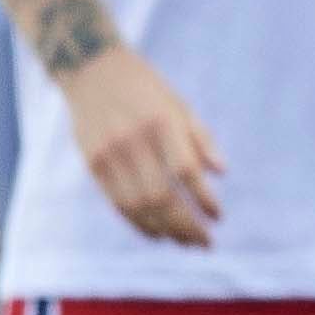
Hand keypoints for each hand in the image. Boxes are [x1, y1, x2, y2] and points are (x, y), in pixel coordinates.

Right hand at [61, 46, 223, 246]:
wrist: (92, 71)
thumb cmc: (146, 90)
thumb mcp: (180, 105)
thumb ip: (201, 139)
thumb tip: (222, 173)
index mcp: (162, 123)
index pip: (185, 171)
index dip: (203, 199)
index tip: (218, 218)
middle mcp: (134, 141)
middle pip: (161, 196)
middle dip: (186, 225)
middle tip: (205, 243)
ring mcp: (109, 154)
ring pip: (137, 205)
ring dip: (164, 230)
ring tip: (185, 242)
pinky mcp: (92, 163)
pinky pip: (117, 202)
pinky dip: (138, 222)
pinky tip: (157, 233)